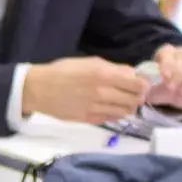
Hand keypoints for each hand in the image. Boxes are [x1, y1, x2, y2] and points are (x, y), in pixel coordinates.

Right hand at [21, 57, 150, 123]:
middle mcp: (103, 92)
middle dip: (137, 96)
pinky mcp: (90, 119)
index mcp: (103, 74)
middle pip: (135, 100)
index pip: (137, 84)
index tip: (140, 83)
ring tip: (121, 101)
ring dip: (127, 106)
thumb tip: (132, 74)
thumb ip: (113, 68)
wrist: (39, 89)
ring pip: (125, 111)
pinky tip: (108, 107)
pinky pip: (112, 118)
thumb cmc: (63, 71)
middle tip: (133, 93)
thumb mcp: (89, 62)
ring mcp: (96, 108)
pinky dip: (114, 113)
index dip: (143, 84)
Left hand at [146, 44, 181, 110]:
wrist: (170, 96)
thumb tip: (141, 81)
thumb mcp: (146, 85)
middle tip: (171, 88)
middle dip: (178, 74)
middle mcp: (181, 54)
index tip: (164, 77)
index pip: (167, 52)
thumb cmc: (156, 87)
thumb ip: (143, 81)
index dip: (167, 63)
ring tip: (181, 93)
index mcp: (165, 53)